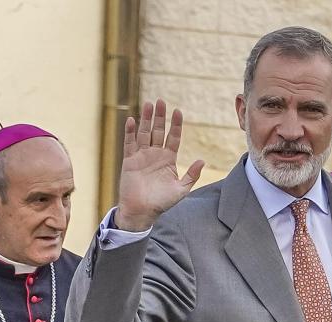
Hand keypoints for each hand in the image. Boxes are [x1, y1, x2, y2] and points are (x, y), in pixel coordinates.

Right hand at [115, 98, 205, 231]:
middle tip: (161, 101)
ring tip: (148, 104)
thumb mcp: (181, 189)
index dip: (175, 124)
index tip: (178, 111)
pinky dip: (130, 132)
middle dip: (160, 116)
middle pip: (158, 131)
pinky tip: (131, 119)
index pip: (173, 137)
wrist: (142, 211)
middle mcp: (155, 154)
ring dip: (146, 119)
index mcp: (168, 159)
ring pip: (144, 133)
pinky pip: (129, 143)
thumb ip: (192, 175)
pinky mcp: (129, 160)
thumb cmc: (162, 202)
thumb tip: (202, 160)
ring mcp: (141, 156)